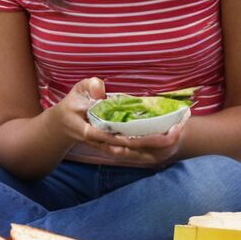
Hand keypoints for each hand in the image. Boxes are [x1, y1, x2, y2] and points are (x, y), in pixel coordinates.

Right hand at [54, 77, 188, 164]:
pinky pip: (135, 153)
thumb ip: (89, 86)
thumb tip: (101, 88)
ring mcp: (110, 147)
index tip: (152, 130)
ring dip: (155, 148)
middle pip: (131, 148)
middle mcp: (104, 143)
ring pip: (135, 154)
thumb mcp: (77, 90)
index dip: (134, 135)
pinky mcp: (116, 147)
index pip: (115, 136)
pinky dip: (150, 149)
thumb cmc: (72, 105)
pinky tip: (166, 143)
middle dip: (153, 142)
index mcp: (92, 131)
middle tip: (175, 132)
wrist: (64, 126)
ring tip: (176, 136)